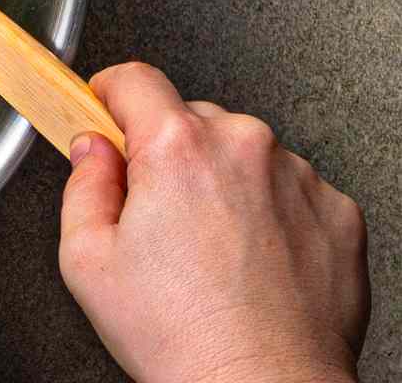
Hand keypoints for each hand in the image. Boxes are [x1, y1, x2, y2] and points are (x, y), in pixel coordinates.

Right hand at [60, 62, 368, 382]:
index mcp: (177, 148)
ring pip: (245, 154)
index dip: (112, 94)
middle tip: (165, 220)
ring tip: (218, 255)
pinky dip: (275, 214)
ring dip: (227, 183)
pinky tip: (258, 263)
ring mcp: (298, 176)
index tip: (108, 110)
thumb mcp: (88, 263)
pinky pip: (293, 189)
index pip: (135, 79)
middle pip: (192, 120)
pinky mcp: (338, 211)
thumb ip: (82, 186)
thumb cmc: (185, 341)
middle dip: (172, 156)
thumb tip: (94, 150)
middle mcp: (243, 146)